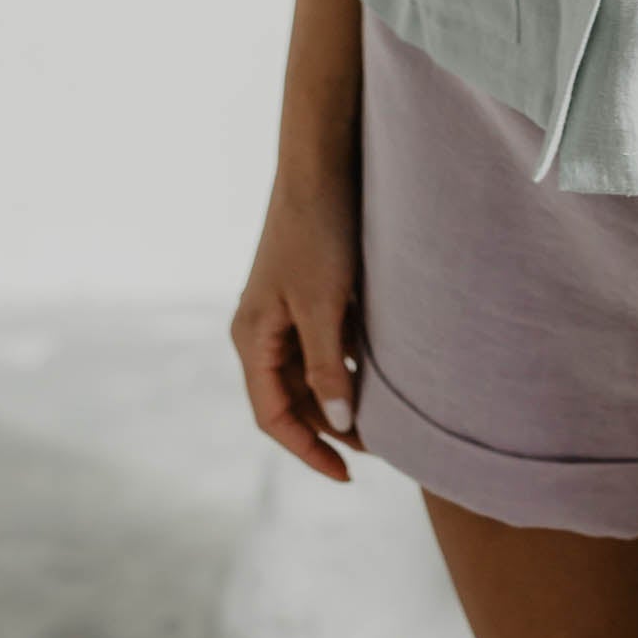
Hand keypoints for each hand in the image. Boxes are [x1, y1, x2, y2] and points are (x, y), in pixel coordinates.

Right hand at [230, 161, 366, 482]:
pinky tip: (379, 373)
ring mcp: (284, 311)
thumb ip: (327, 366)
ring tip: (384, 419)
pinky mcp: (307, 292)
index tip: (347, 475)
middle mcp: (262, 330)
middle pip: (292, 399)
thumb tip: (336, 425)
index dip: (307, 451)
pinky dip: (348, 364)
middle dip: (329, 429)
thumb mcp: (324, 305)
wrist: (322, 163)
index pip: (274, 416)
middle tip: (378, 449)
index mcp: (253, 338)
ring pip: (310, 373)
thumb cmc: (318, 231)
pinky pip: (324, 344)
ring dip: (341, 397)